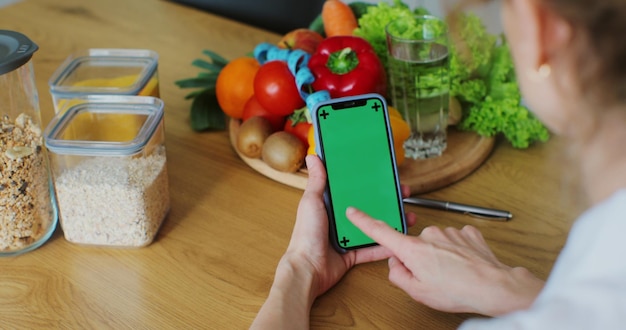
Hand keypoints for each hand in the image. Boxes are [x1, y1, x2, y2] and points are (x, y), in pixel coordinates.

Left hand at [281, 155, 416, 298]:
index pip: (351, 189)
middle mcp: (339, 219)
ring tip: (405, 214)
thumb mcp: (311, 202)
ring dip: (388, 222)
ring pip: (373, 226)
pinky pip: (372, 248)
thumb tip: (313, 157)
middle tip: (400, 193)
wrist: (308, 269)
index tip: (381, 174)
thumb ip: (316, 181)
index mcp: (329, 205)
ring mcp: (347, 236)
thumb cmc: (305, 235)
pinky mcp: (353, 253)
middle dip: (384, 201)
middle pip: (366, 206)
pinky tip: (398, 239)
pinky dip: (384, 245)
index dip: (366, 182)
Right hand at [346, 207, 544, 315]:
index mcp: (412, 249)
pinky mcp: (467, 232)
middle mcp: (428, 235)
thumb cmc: (457, 291)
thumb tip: (396, 263)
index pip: (381, 232)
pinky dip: (457, 252)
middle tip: (434, 278)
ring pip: (436, 244)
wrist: (493, 287)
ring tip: (453, 275)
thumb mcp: (418, 292)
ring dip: (441, 256)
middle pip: (413, 245)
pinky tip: (465, 265)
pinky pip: (455, 241)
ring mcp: (449, 232)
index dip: (364, 221)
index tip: (354, 211)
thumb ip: (398, 275)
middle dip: (419, 259)